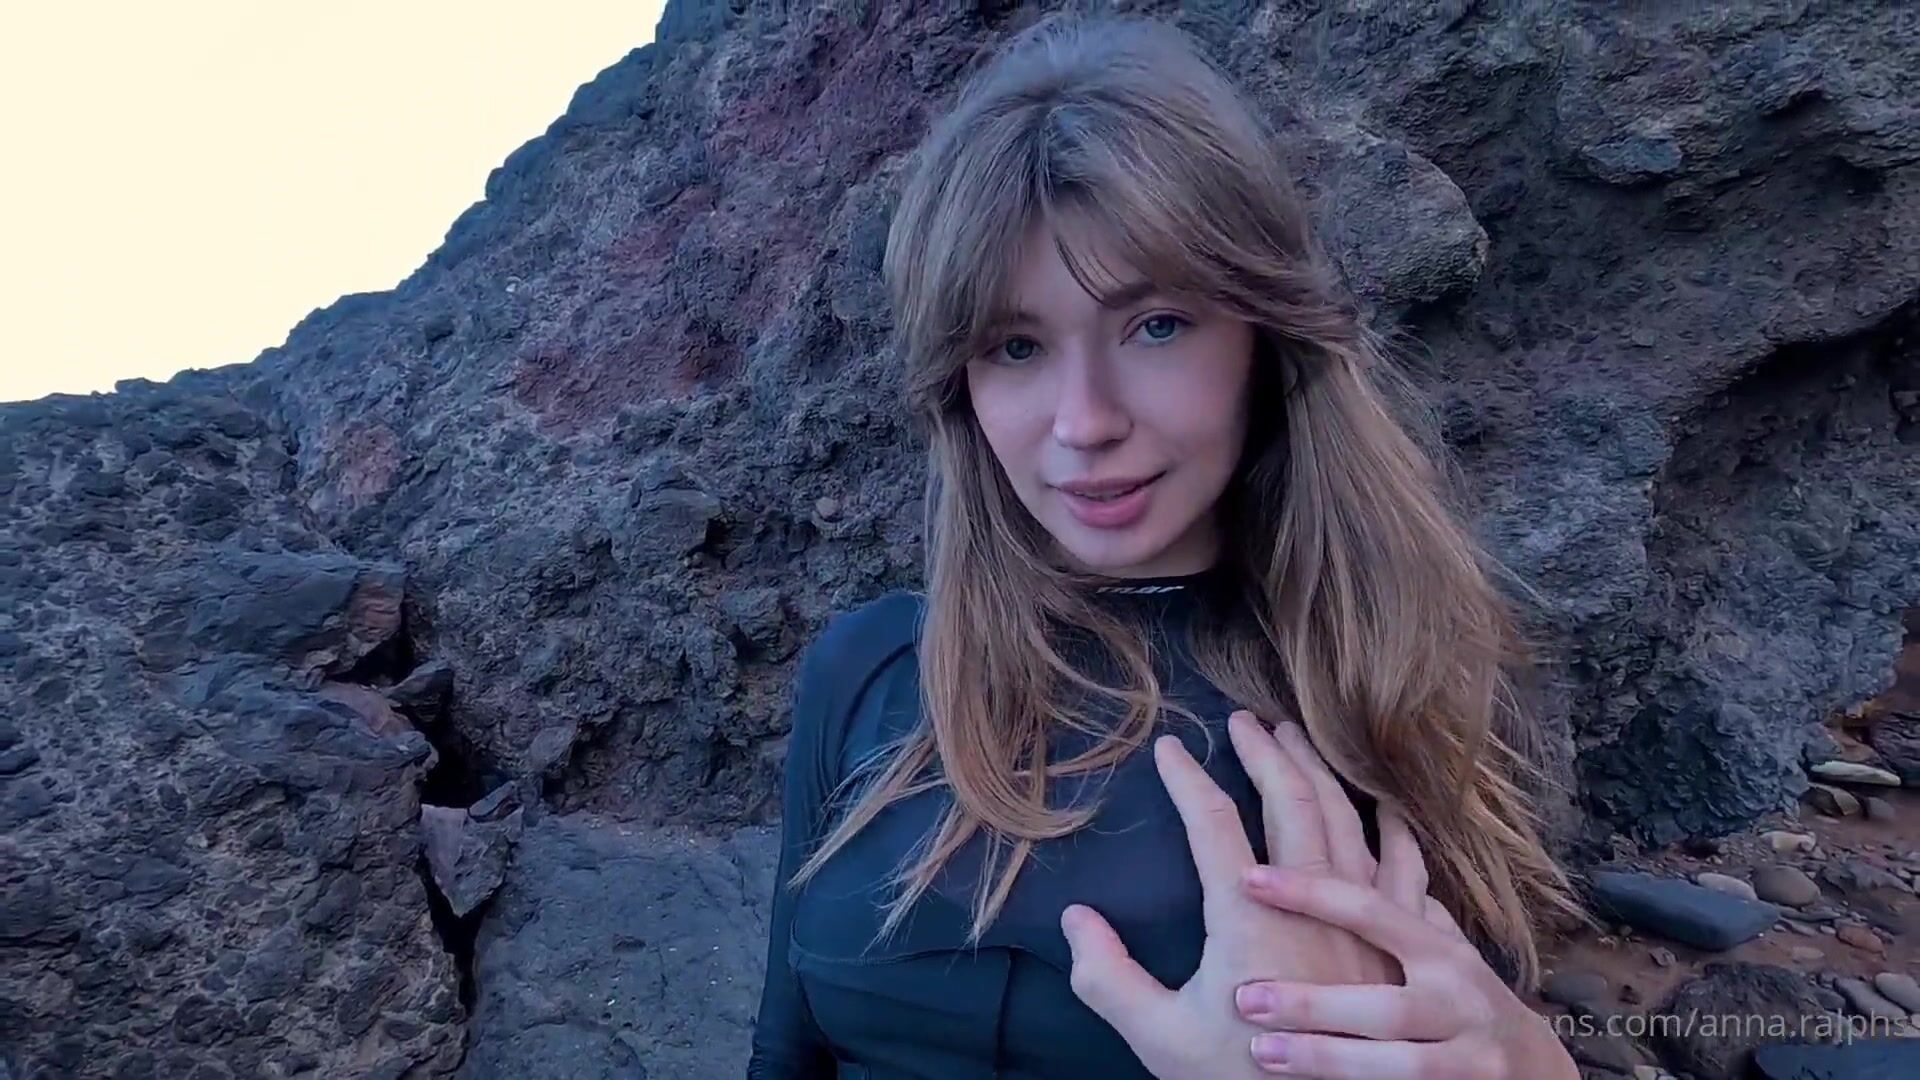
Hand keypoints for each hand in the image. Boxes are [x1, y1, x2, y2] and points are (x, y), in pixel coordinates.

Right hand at [1059, 712, 1414, 1078]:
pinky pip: (1401, 867)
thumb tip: (1076, 918)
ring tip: (1296, 739)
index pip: (1213, 822)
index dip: (1188, 779)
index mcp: (1250, 916)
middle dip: (1264, 752)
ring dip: (1318, 772)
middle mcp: (1312, 905)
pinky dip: (1389, 827)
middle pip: (1292, 801)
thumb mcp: (1158, 1039)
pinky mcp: (1393, 946)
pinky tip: (1384, 806)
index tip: (1169, 748)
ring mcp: (1361, 921)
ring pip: (1345, 821)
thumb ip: (1108, 978)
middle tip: (1243, 721)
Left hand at [1233, 860, 1576, 1078]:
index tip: (1249, 879)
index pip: (1370, 912)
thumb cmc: (1464, 997)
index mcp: (1438, 950)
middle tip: (1244, 997)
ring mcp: (1467, 1052)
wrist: (1537, 1071)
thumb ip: (1396, 902)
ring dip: (1327, 1057)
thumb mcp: (1439, 946)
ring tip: (1263, 1051)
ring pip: (1395, 1059)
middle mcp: (1456, 997)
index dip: (1311, 893)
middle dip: (1313, 1004)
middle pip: (1382, 1004)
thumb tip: (1354, 827)